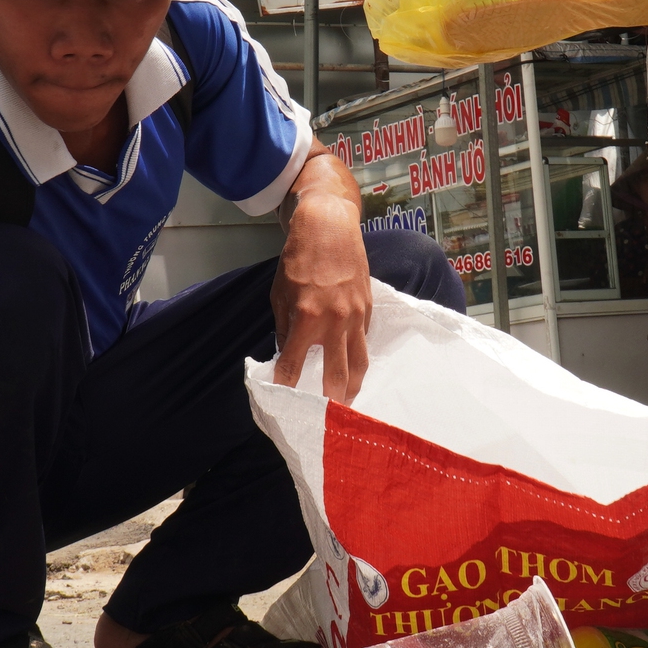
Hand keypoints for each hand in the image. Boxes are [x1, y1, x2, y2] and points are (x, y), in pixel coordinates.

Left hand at [271, 153, 372, 403]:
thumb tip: (287, 352)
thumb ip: (284, 326)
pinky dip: (358, 357)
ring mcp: (355, 316)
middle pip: (336, 374)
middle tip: (327, 419)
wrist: (329, 227)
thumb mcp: (280, 293)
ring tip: (347, 403)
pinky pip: (364, 341)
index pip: (294, 364)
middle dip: (331, 400)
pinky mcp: (368, 309)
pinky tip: (352, 368)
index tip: (283, 402)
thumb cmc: (298, 259)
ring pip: (359, 363)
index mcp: (306, 317)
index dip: (286, 385)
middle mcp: (334, 321)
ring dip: (353, 386)